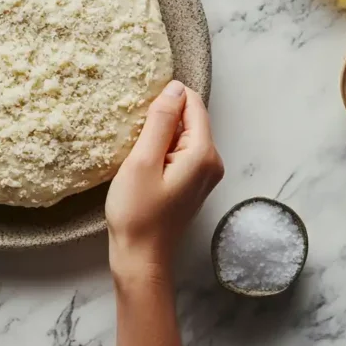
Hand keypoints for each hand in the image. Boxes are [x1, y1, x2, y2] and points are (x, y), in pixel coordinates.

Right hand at [106, 81, 223, 277]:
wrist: (141, 258)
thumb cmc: (137, 213)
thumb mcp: (142, 161)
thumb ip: (161, 121)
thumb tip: (174, 87)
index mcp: (203, 153)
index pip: (193, 104)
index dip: (167, 97)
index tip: (140, 106)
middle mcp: (212, 161)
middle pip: (190, 119)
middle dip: (163, 117)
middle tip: (133, 132)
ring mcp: (205, 174)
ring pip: (184, 136)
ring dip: (161, 135)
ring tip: (136, 150)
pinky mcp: (194, 183)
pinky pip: (181, 153)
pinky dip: (163, 150)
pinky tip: (144, 164)